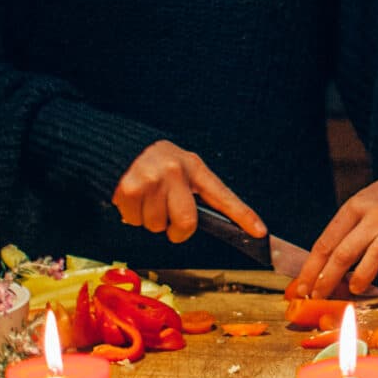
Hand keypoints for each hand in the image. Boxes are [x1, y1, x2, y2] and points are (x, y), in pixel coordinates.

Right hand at [113, 140, 264, 243]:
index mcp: (195, 168)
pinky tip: (133, 199)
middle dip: (177, 231)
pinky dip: (132, 217)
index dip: (244, 216)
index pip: (224, 195)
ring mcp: (153, 181)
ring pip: (157, 226)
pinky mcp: (131, 190)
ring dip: (150, 220)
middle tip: (169, 223)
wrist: (117, 146)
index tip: (260, 231)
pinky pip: (135, 221)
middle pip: (187, 222)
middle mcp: (176, 172)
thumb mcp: (181, 168)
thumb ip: (193, 191)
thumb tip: (195, 225)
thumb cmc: (154, 162)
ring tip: (147, 199)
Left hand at [291, 168, 377, 298]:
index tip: (302, 288)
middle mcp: (377, 216)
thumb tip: (319, 270)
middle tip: (319, 296)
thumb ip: (343, 233)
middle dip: (328, 278)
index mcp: (355, 208)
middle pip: (346, 251)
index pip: (327, 242)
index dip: (311, 269)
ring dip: (362, 275)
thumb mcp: (358, 206)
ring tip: (354, 289)